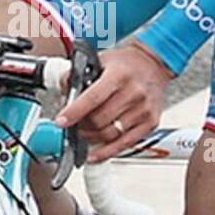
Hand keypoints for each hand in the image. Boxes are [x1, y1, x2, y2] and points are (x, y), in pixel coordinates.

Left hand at [54, 40, 174, 163]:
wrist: (153, 64)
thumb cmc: (126, 64)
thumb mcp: (100, 60)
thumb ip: (78, 75)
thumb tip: (64, 93)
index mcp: (119, 75)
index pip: (92, 98)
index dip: (74, 112)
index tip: (61, 122)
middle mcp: (134, 92)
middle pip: (99, 120)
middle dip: (81, 126)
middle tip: (73, 125)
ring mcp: (143, 110)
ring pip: (109, 135)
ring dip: (91, 138)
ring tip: (84, 134)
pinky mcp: (150, 123)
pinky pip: (125, 144)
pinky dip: (106, 152)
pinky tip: (95, 154)